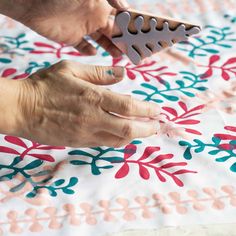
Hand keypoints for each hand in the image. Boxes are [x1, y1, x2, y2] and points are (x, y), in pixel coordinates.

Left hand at [1, 0, 128, 56]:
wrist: (32, 1)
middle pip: (113, 32)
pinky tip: (94, 53)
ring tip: (118, 56)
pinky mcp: (70, 37)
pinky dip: (88, 50)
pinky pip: (82, 46)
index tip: (142, 37)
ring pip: (101, 40)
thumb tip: (125, 6)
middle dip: (124, 41)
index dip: (132, 28)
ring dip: (110, 48)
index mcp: (101, 6)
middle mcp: (94, 17)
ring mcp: (82, 27)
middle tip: (133, 52)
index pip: (121, 19)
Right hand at [14, 61, 159, 146]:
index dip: (146, 110)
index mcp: (93, 97)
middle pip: (128, 129)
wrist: (22, 109)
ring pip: (118, 140)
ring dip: (134, 136)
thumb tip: (123, 74)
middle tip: (157, 126)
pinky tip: (123, 134)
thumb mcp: (71, 69)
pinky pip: (104, 144)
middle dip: (147, 129)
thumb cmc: (44, 85)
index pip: (128, 106)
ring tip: (144, 130)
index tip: (157, 111)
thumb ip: (99, 73)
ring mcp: (85, 133)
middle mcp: (92, 118)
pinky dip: (118, 140)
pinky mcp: (78, 143)